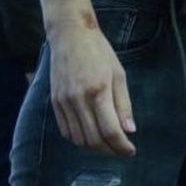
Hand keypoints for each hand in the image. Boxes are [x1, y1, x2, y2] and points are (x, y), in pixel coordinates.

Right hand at [47, 17, 136, 156]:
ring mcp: (64, 101)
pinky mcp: (55, 101)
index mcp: (98, 90)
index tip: (130, 151)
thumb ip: (123, 104)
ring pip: (78, 139)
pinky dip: (79, 138)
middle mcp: (79, 99)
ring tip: (107, 143)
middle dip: (110, 150)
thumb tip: (129, 130)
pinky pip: (66, 131)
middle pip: (94, 140)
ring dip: (94, 146)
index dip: (122, 146)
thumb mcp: (118, 74)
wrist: (71, 34)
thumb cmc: (98, 51)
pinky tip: (90, 133)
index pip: (111, 131)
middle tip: (120, 149)